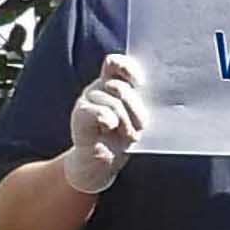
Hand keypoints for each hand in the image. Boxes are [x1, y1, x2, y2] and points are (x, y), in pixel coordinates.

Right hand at [62, 53, 149, 194]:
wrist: (99, 164)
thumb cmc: (121, 139)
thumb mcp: (136, 119)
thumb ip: (141, 102)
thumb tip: (149, 91)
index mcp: (112, 83)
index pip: (116, 64)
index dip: (128, 69)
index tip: (141, 83)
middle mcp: (98, 88)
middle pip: (120, 88)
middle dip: (136, 110)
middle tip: (141, 128)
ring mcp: (87, 100)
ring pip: (114, 103)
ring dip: (127, 124)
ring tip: (129, 136)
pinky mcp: (80, 114)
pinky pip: (100, 112)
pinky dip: (110, 121)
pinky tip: (110, 128)